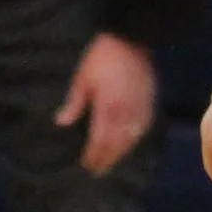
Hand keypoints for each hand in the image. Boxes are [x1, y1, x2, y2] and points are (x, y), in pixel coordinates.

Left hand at [55, 30, 156, 174]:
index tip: (84, 165)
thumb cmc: (102, 57)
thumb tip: (60, 123)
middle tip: (96, 172)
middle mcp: (127, 114)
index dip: (92, 156)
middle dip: (105, 160)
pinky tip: (127, 144)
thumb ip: (74, 103)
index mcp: (108, 108)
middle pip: (116, 146)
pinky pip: (142, 130)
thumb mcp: (83, 78)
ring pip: (131, 141)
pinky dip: (133, 141)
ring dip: (120, 154)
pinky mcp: (150, 104)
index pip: (99, 141)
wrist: (131, 38)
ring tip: (110, 163)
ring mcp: (141, 110)